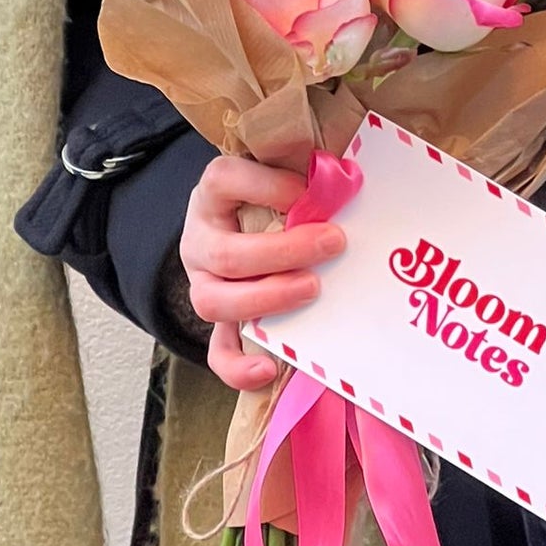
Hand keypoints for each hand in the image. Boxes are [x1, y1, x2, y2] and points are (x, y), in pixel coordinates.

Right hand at [179, 153, 347, 391]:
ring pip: (215, 302)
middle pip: (226, 254)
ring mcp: (205, 284)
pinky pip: (219, 352)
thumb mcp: (282, 175)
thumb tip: (344, 182)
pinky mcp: (220, 323)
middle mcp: (201, 240)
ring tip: (313, 288)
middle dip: (283, 251)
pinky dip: (238, 367)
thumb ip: (303, 179)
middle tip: (333, 243)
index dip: (267, 186)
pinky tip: (269, 369)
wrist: (245, 225)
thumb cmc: (275, 196)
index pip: (223, 180)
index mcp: (215, 195)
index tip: (310, 192)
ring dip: (268, 298)